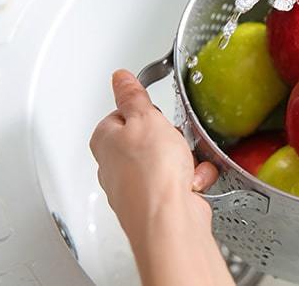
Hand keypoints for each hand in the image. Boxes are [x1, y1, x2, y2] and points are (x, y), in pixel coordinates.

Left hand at [90, 70, 234, 285]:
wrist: (169, 220)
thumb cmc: (150, 174)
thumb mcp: (146, 118)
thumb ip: (133, 95)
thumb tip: (120, 78)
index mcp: (105, 140)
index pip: (123, 113)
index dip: (146, 111)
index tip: (156, 113)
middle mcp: (116, 165)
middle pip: (150, 137)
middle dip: (170, 137)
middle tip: (173, 139)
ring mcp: (138, 186)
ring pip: (170, 160)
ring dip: (186, 159)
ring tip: (185, 164)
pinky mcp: (160, 202)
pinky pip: (183, 181)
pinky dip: (193, 179)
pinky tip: (192, 182)